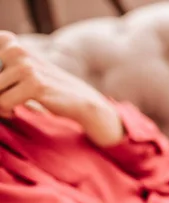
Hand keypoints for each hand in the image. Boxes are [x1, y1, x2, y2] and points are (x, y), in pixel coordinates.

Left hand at [0, 31, 122, 146]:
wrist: (81, 101)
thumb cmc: (46, 89)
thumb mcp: (21, 73)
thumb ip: (1, 70)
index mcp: (12, 44)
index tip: (4, 84)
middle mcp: (17, 50)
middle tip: (6, 98)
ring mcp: (27, 66)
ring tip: (11, 106)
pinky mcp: (35, 84)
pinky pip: (3, 102)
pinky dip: (7, 111)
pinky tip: (17, 111)